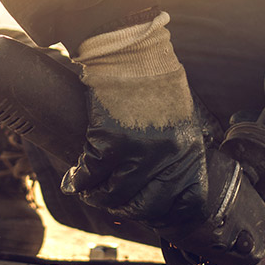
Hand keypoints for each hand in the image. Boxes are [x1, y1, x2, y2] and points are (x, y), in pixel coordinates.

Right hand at [62, 12, 208, 227]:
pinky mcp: (110, 140)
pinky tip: (74, 178)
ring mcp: (140, 150)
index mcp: (190, 150)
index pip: (188, 202)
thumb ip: (176, 152)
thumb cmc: (155, 82)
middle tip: (113, 201)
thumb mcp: (181, 119)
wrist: (132, 51)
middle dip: (126, 209)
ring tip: (90, 190)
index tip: (150, 211)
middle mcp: (169, 155)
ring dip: (97, 196)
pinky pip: (90, 175)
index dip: (167, 213)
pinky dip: (78, 180)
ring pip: (114, 195)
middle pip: (147, 207)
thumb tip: (162, 187)